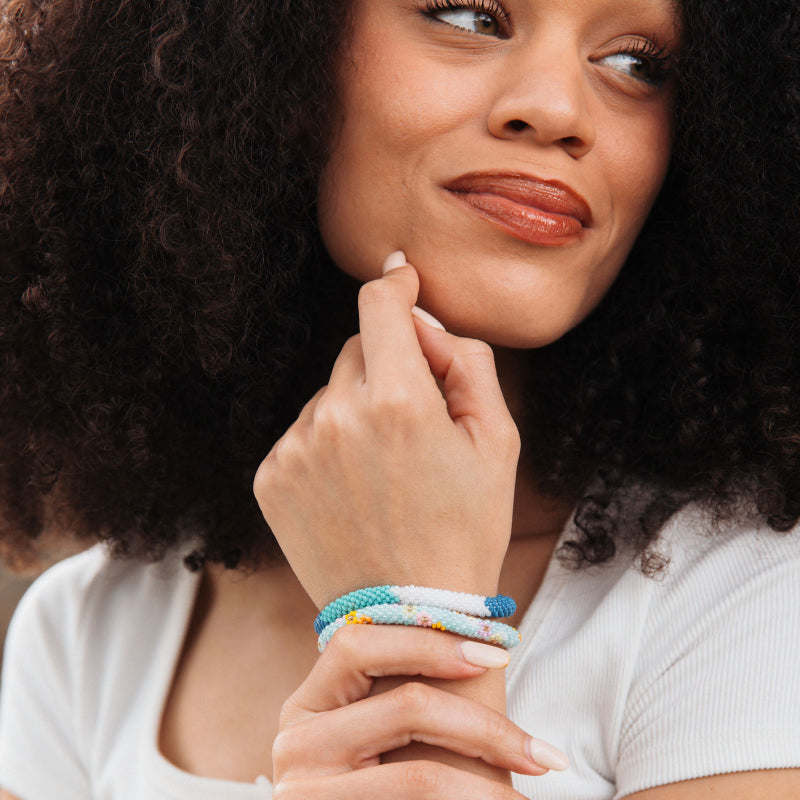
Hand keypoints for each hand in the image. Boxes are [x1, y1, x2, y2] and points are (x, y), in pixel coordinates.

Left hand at [254, 254, 519, 607]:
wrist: (409, 615)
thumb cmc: (465, 525)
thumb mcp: (496, 439)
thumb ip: (466, 360)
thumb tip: (424, 320)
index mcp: (397, 401)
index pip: (380, 305)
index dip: (395, 283)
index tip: (402, 275)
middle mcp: (336, 417)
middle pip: (357, 350)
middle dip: (389, 366)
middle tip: (417, 420)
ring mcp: (296, 449)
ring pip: (330, 393)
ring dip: (357, 408)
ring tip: (385, 469)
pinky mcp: (271, 477)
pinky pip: (304, 431)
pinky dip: (328, 443)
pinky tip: (353, 487)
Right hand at [272, 624, 565, 798]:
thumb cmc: (376, 786)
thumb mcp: (376, 739)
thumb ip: (404, 702)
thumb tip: (491, 656)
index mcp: (307, 705)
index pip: (357, 644)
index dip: (429, 642)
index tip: (498, 656)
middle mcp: (294, 745)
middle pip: (406, 706)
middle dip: (489, 727)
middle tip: (545, 755)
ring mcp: (304, 794)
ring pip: (423, 775)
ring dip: (490, 789)